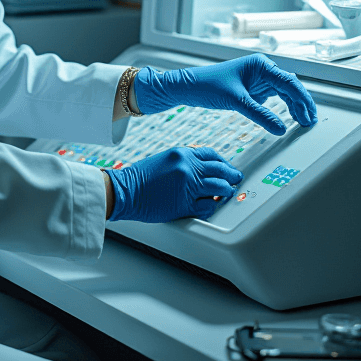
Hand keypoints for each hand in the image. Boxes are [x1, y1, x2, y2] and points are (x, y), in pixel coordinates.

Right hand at [107, 146, 241, 223]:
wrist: (124, 191)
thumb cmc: (140, 177)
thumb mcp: (164, 159)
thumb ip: (184, 161)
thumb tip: (203, 169)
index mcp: (182, 153)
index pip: (212, 154)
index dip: (224, 162)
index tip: (227, 167)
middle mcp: (188, 167)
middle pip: (221, 170)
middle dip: (232, 175)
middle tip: (236, 179)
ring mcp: (188, 186)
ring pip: (220, 187)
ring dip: (225, 192)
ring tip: (226, 194)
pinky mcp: (185, 204)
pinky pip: (208, 206)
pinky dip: (211, 207)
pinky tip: (209, 206)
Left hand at [133, 54, 316, 134]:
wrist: (187, 87)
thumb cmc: (207, 86)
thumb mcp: (236, 102)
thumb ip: (260, 115)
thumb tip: (281, 128)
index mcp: (261, 65)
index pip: (289, 83)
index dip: (302, 100)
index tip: (309, 115)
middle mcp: (262, 69)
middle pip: (290, 87)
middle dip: (302, 104)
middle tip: (310, 121)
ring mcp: (259, 79)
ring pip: (284, 92)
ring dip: (294, 106)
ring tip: (303, 122)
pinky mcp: (253, 88)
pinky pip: (274, 97)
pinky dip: (282, 107)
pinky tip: (289, 118)